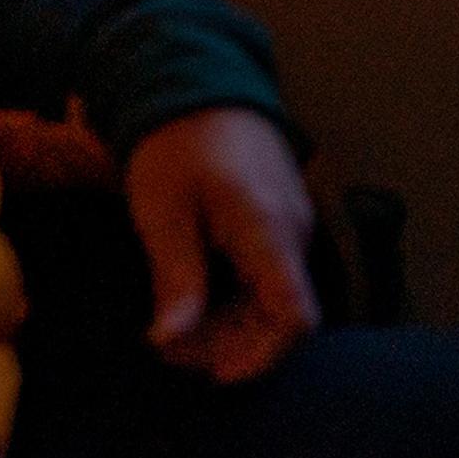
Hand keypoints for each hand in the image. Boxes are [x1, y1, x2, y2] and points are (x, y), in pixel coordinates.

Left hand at [124, 104, 320, 382]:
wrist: (197, 84)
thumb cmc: (175, 145)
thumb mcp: (163, 215)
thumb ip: (176, 280)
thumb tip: (171, 341)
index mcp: (269, 231)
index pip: (295, 318)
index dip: (261, 358)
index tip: (212, 373)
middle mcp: (293, 233)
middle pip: (282, 318)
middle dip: (230, 346)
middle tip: (167, 347)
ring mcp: (290, 226)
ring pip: (274, 301)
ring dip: (229, 327)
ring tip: (172, 329)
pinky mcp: (279, 222)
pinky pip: (269, 278)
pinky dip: (235, 301)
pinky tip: (193, 301)